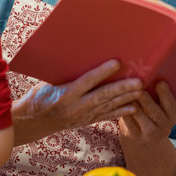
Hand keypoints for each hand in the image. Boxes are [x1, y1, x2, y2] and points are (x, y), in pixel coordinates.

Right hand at [12, 60, 144, 145]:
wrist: (34, 121)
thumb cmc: (41, 94)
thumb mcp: (50, 81)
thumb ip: (68, 74)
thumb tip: (84, 55)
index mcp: (65, 93)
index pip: (87, 81)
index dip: (102, 72)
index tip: (117, 63)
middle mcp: (75, 107)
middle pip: (102, 96)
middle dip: (122, 89)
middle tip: (138, 82)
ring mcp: (82, 116)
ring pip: (107, 106)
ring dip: (125, 99)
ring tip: (140, 91)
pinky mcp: (86, 121)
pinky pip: (106, 116)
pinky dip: (120, 112)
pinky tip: (133, 107)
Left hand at [119, 81, 175, 145]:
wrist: (145, 140)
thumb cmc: (152, 114)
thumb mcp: (160, 107)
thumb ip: (158, 95)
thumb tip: (151, 73)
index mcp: (173, 116)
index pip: (170, 104)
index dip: (165, 94)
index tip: (160, 82)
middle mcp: (164, 126)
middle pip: (155, 111)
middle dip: (147, 99)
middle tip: (140, 87)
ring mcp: (150, 133)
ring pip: (141, 117)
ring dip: (134, 104)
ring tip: (127, 92)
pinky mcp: (135, 136)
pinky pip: (129, 123)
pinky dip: (124, 112)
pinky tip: (118, 103)